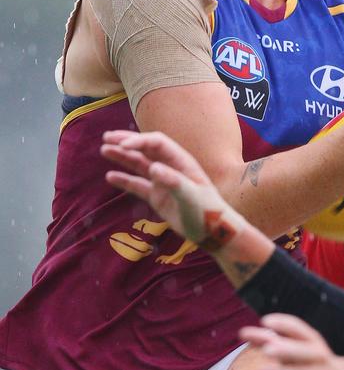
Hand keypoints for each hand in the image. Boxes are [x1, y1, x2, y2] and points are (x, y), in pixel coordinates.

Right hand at [101, 129, 225, 242]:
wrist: (213, 232)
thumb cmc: (207, 211)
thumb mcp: (191, 196)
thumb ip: (173, 182)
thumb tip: (153, 169)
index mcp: (181, 162)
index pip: (157, 144)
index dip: (139, 141)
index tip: (122, 145)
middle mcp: (171, 168)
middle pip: (146, 149)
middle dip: (127, 142)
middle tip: (106, 137)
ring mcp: (163, 182)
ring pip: (139, 165)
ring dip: (122, 157)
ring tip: (104, 150)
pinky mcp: (158, 197)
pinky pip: (138, 185)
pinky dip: (124, 180)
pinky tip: (110, 176)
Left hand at [240, 314, 343, 369]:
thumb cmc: (307, 360)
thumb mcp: (293, 347)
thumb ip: (268, 340)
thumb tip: (242, 333)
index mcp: (312, 339)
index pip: (299, 328)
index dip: (283, 324)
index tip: (265, 321)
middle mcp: (319, 354)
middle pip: (304, 351)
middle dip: (287, 350)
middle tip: (266, 349)